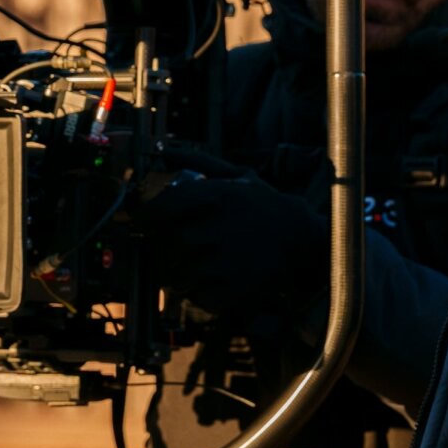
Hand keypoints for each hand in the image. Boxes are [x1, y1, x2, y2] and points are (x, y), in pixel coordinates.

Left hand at [136, 170, 326, 314]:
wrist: (303, 237)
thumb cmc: (265, 205)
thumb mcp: (237, 176)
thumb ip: (199, 161)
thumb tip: (164, 151)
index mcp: (217, 197)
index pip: (161, 209)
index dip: (146, 218)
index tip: (144, 223)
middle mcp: (219, 228)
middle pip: (167, 245)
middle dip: (165, 249)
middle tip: (175, 249)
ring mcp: (227, 261)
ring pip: (178, 274)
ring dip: (178, 274)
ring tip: (192, 267)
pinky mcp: (235, 287)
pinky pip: (198, 296)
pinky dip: (197, 294)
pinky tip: (209, 283)